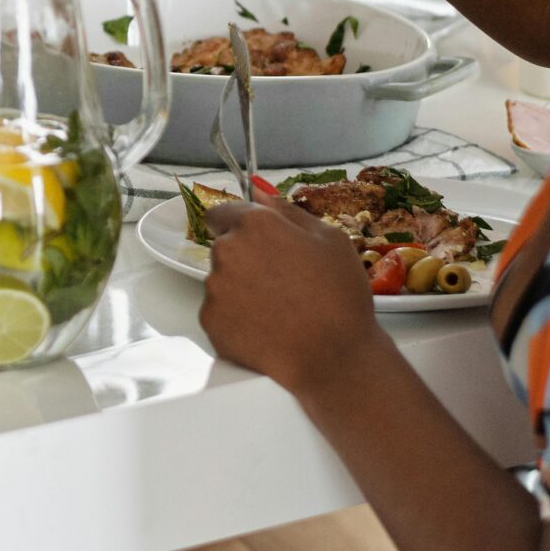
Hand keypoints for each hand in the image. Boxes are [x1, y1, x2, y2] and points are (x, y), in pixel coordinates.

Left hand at [196, 198, 386, 392]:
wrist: (333, 358)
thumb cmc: (338, 296)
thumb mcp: (330, 239)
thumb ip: (288, 211)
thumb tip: (259, 193)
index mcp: (254, 225)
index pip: (223, 212)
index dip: (241, 226)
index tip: (258, 242)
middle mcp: (226, 251)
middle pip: (224, 248)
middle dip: (245, 259)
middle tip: (281, 281)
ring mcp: (215, 289)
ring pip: (221, 281)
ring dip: (241, 289)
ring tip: (279, 309)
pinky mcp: (211, 322)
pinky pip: (220, 313)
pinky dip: (237, 319)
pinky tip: (267, 328)